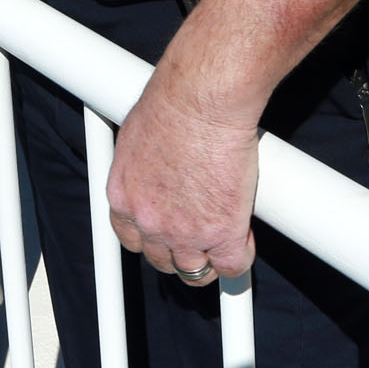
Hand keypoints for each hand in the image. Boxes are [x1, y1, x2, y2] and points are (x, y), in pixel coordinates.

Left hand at [106, 72, 259, 283]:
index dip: (152, 238)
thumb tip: (156, 164)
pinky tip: (244, 238)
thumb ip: (144, 163)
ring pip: (194, 270)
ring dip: (208, 259)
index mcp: (124, 195)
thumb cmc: (173, 101)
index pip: (131, 237)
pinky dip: (239, 257)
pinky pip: (232, 265)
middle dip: (179, 250)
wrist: (203, 97)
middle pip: (161, 259)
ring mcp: (184, 231)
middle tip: (197, 234)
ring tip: (222, 240)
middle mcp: (148, 219)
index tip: (166, 233)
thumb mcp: (139, 135)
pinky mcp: (222, 232)